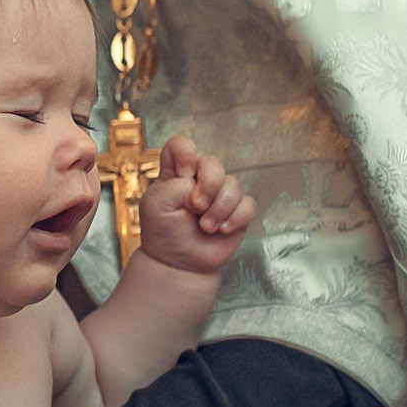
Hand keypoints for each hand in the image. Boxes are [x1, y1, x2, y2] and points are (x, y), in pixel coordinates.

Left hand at [137, 133, 258, 275]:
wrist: (179, 262)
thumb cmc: (164, 231)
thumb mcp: (157, 204)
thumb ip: (177, 185)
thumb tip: (201, 184)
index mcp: (176, 172)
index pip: (181, 145)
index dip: (186, 152)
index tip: (183, 173)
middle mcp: (200, 179)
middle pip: (214, 162)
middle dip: (208, 185)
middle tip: (195, 207)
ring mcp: (220, 194)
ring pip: (234, 184)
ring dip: (219, 208)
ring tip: (205, 227)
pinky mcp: (237, 211)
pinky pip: (248, 204)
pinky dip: (236, 218)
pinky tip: (222, 230)